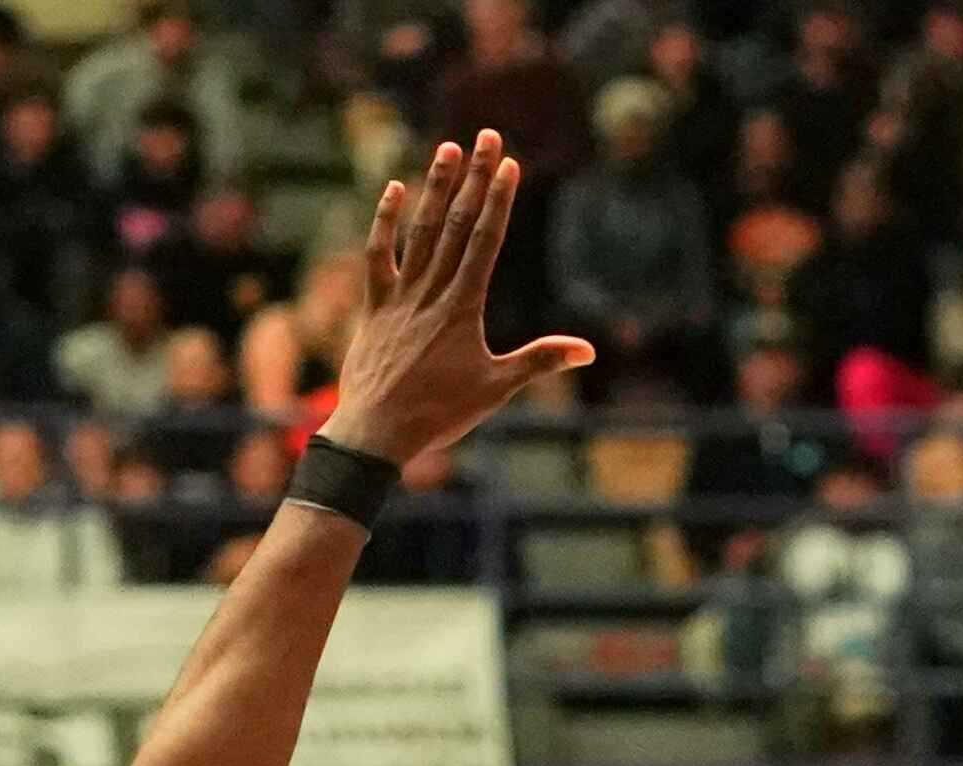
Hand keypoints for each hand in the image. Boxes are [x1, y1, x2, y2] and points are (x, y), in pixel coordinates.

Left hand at [320, 135, 595, 465]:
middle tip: (486, 135)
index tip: (508, 164)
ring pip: (421, 231)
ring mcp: (400, 296)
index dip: (497, 199)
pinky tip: (394, 189)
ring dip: (435, 187)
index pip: (485, 241)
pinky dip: (385, 222)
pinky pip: (378, 255)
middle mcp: (431, 292)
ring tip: (448, 148)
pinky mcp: (375, 306)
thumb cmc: (440, 414)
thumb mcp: (496, 389)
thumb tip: (587, 351)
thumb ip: (539, 361)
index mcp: (463, 308)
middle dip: (473, 177)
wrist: (377, 432)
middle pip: (457, 224)